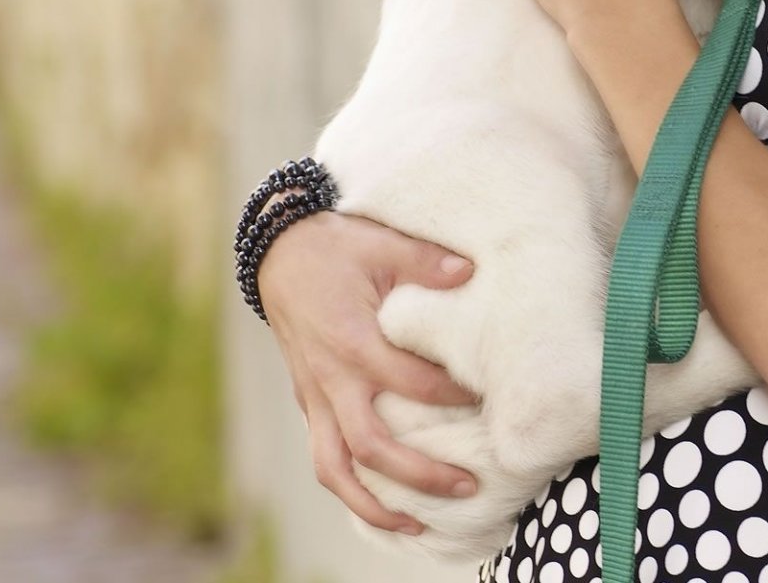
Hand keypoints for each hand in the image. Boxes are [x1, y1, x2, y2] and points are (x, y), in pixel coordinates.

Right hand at [257, 211, 480, 532]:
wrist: (278, 251)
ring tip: (417, 525)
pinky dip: (350, 486)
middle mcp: (331, 380)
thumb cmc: (336, 247)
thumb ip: (426, 262)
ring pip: (335, 469)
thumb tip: (471, 272)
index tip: (489, 401)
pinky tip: (383, 501)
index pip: (412, 385)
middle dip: (420, 475)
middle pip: (372, 447)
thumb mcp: (382, 243)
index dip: (453, 397)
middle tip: (468, 486)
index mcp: (354, 342)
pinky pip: (325, 456)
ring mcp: (315, 396)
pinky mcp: (308, 401)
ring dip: (373, 504)